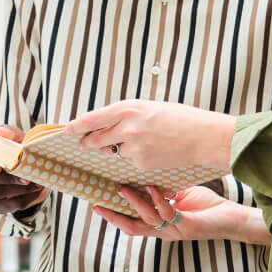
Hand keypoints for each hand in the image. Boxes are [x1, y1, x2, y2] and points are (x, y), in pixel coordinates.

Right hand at [0, 125, 47, 216]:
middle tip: (26, 177)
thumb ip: (7, 132)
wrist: (24, 163)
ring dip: (20, 189)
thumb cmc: (14, 147)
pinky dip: (27, 199)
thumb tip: (1, 133)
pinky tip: (39, 191)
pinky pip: (11, 206)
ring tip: (37, 183)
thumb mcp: (13, 136)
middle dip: (8, 179)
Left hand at [65, 100, 234, 174]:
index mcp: (129, 108)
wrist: (203, 137)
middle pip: (95, 139)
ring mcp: (133, 148)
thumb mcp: (149, 107)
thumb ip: (125, 115)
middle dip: (88, 143)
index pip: (92, 119)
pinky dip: (134, 158)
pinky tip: (152, 150)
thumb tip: (103, 126)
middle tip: (84, 143)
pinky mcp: (141, 164)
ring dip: (116, 149)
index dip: (76, 126)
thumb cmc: (179, 118)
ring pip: (112, 152)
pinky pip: (128, 162)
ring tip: (139, 141)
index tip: (67, 130)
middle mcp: (127, 128)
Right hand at [93, 185, 244, 242]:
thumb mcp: (179, 194)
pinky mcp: (186, 227)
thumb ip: (162, 189)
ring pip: (147, 220)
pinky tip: (153, 188)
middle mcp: (163, 231)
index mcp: (159, 223)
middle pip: (132, 227)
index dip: (113, 215)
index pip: (131, 221)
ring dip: (134, 204)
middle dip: (114, 217)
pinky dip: (159, 200)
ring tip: (123, 189)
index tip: (96, 202)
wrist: (232, 218)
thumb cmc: (206, 206)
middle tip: (98, 204)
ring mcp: (174, 231)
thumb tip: (143, 176)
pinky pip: (168, 213)